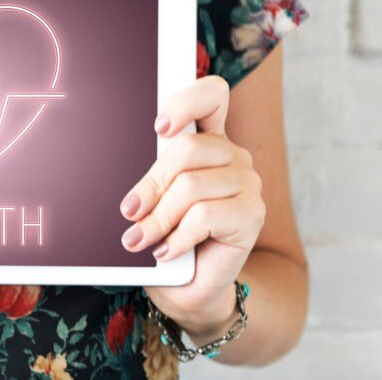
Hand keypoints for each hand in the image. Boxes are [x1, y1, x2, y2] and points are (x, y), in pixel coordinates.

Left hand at [118, 75, 264, 336]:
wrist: (190, 286)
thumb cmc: (168, 236)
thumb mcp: (154, 200)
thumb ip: (152, 177)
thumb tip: (132, 187)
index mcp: (209, 140)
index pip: (212, 95)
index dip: (186, 103)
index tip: (159, 127)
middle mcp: (232, 156)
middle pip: (188, 148)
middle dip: (151, 184)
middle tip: (129, 212)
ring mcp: (247, 184)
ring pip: (191, 186)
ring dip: (159, 218)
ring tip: (141, 239)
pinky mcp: (252, 215)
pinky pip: (204, 216)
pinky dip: (177, 237)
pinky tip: (166, 251)